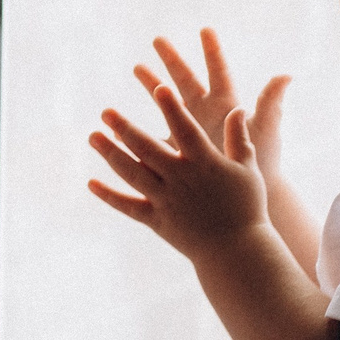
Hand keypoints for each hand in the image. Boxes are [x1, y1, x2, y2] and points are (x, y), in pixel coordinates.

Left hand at [88, 79, 271, 259]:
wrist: (236, 251)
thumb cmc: (246, 208)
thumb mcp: (247, 170)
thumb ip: (239, 139)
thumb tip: (236, 109)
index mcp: (205, 163)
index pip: (185, 129)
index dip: (172, 108)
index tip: (159, 88)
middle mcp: (181, 179)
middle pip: (147, 149)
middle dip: (125, 128)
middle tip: (105, 112)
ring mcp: (166, 200)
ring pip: (132, 173)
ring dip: (110, 154)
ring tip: (93, 136)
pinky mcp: (156, 220)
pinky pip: (128, 206)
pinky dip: (109, 196)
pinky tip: (91, 183)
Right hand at [136, 29, 291, 184]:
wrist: (249, 198)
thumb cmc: (263, 165)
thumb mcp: (265, 131)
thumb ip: (270, 103)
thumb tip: (286, 75)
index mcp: (227, 106)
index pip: (219, 72)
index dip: (212, 52)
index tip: (205, 30)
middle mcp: (207, 114)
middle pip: (187, 81)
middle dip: (172, 60)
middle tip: (158, 40)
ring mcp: (190, 131)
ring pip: (167, 102)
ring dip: (152, 85)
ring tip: (138, 67)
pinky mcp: (178, 150)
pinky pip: (155, 134)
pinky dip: (141, 126)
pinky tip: (123, 119)